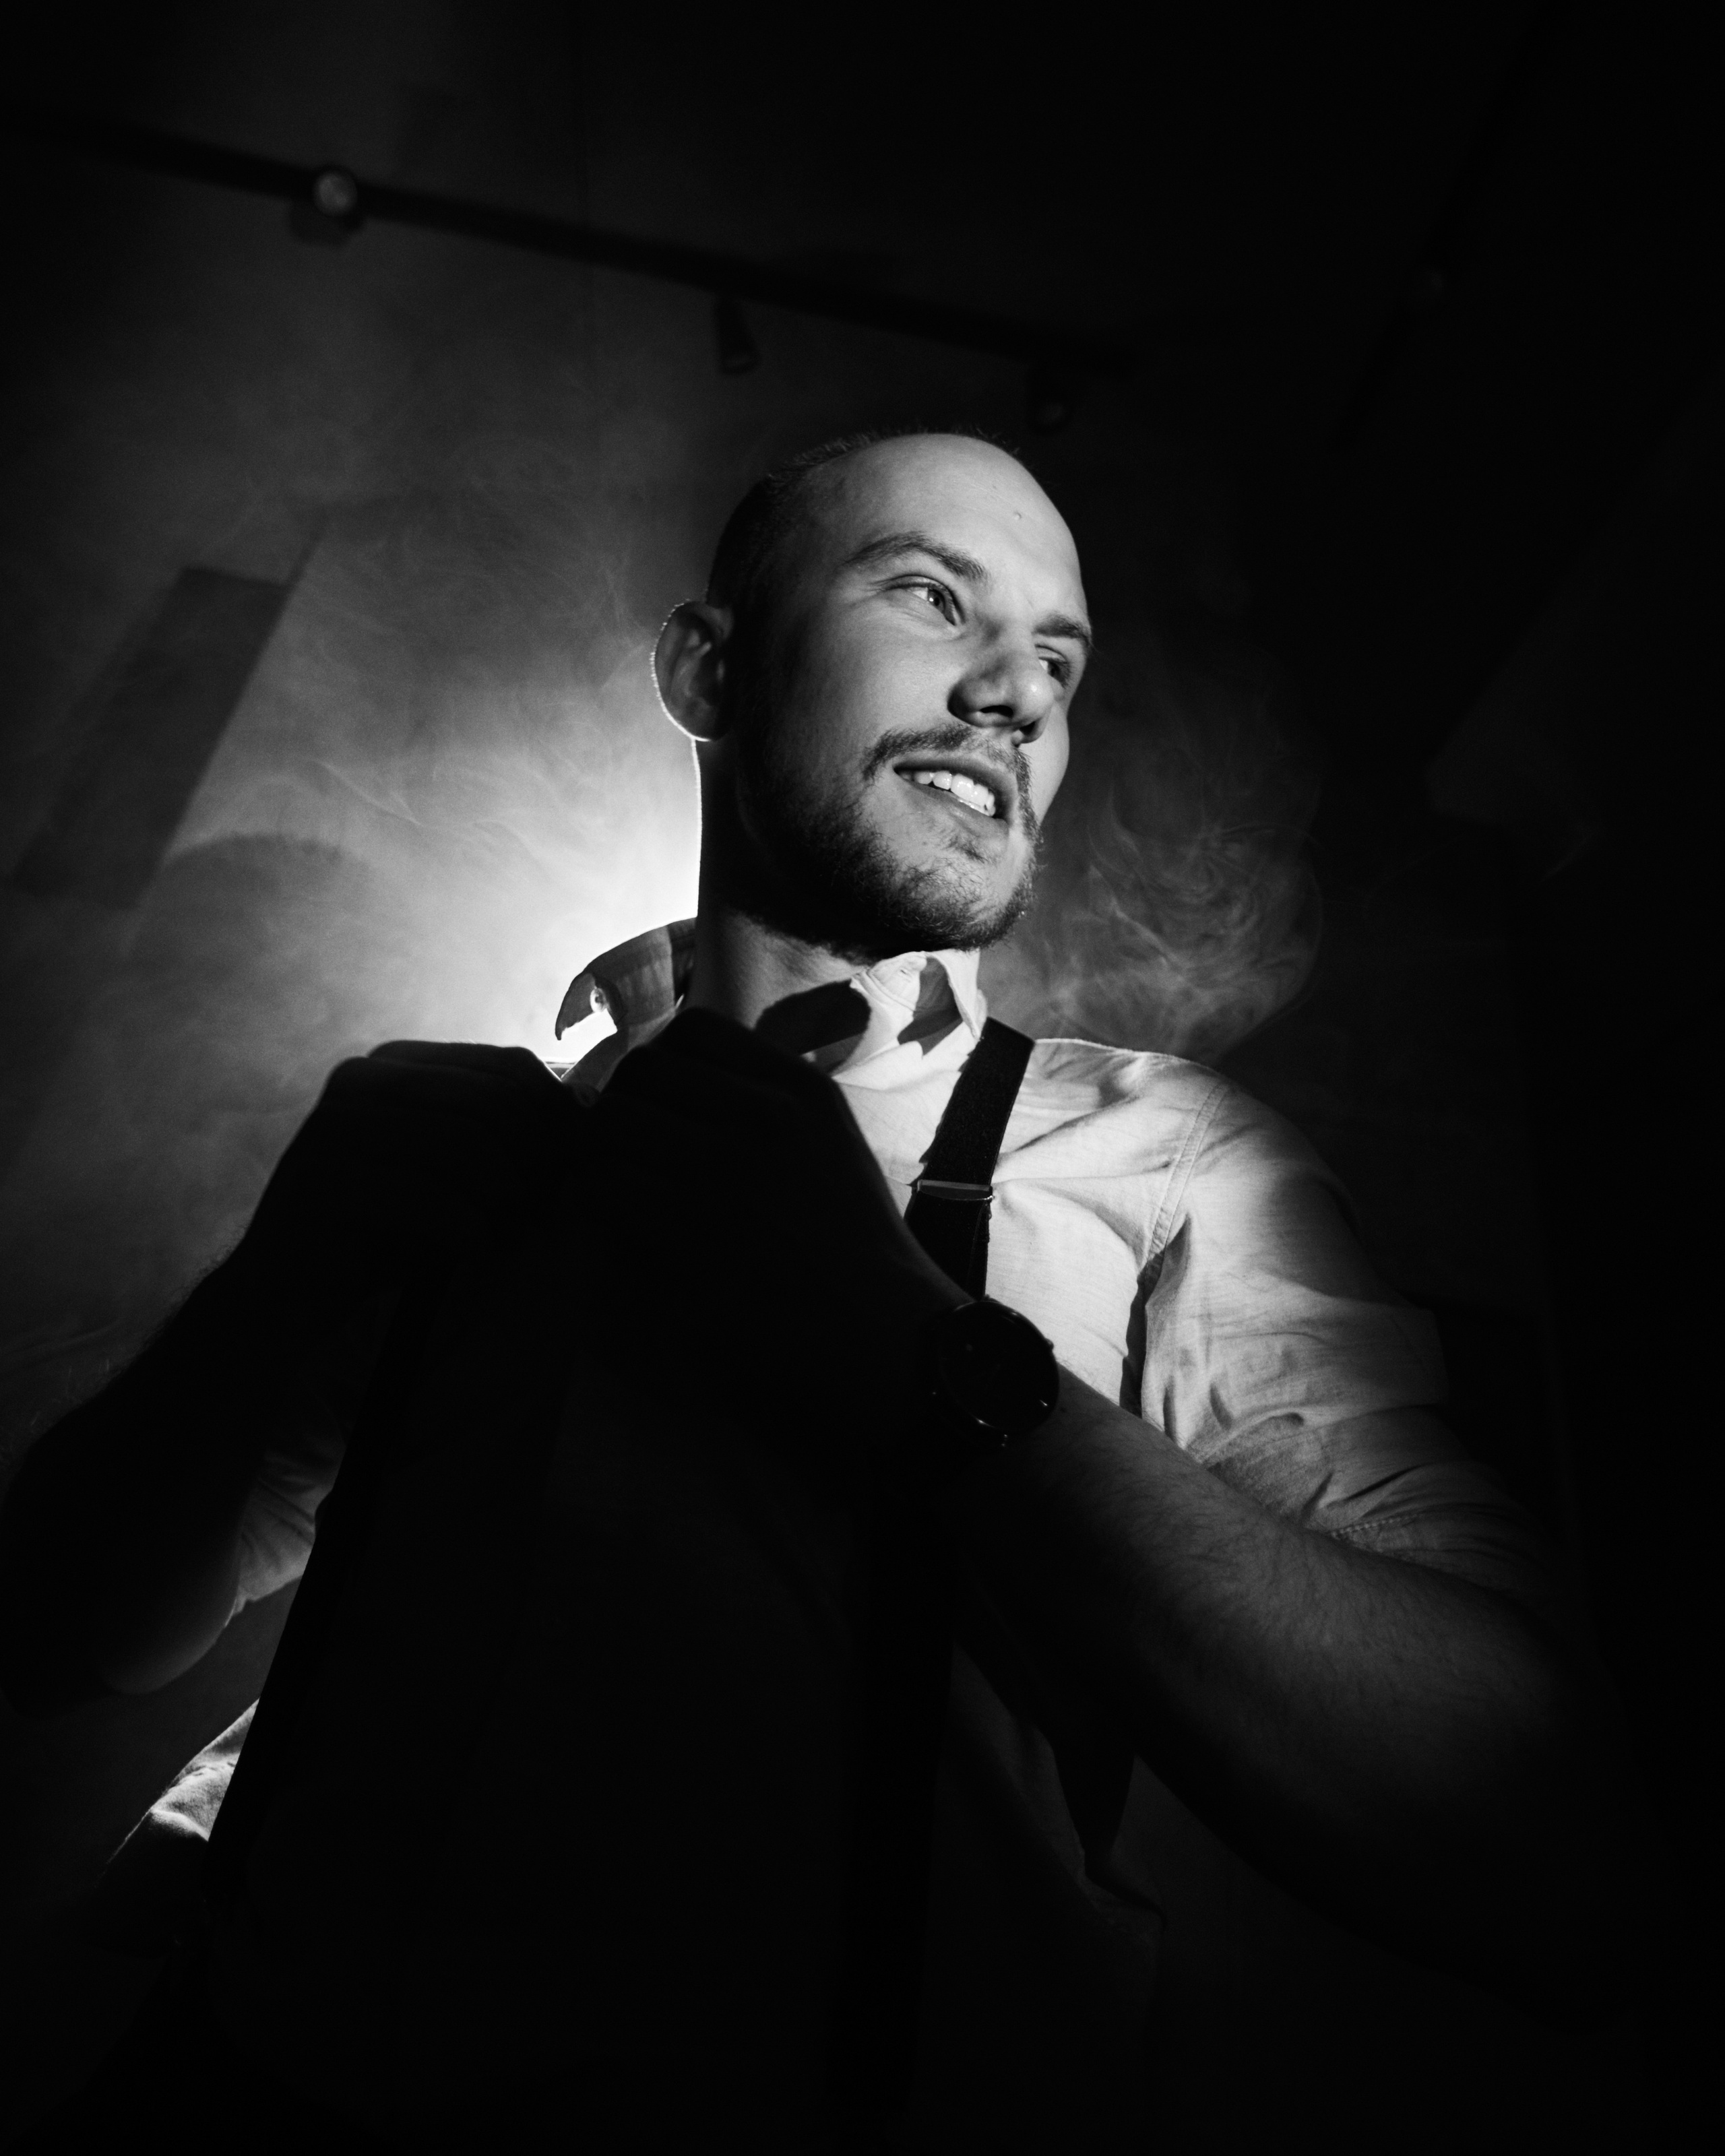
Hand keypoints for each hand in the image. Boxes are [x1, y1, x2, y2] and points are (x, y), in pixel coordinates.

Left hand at [589, 1009, 964, 1437]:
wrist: (886, 1344)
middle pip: (642, 1070)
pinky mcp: (690, 1228)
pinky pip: (606, 1188)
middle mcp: (764, 1113)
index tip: (658, 1109)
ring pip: (611, 1124)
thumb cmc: (860, 1261)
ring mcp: (726, 1167)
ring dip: (601, 1159)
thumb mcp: (830, 1152)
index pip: (695, 1030)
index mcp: (802, 1091)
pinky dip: (601, 1210)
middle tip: (624, 1159)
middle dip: (620, 1110)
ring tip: (619, 1199)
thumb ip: (766, 1114)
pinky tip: (627, 1238)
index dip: (661, 1068)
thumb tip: (680, 1098)